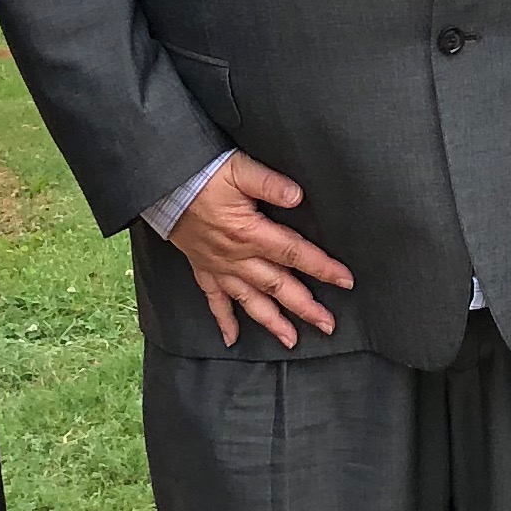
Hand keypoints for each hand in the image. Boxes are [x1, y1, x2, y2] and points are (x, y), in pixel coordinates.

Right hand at [171, 156, 355, 346]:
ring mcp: (219, 266)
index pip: (295, 253)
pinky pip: (214, 301)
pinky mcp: (203, 268)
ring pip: (250, 301)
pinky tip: (232, 339)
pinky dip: (224, 321)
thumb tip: (298, 195)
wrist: (164, 185)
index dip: (322, 267)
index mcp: (251, 233)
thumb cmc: (203, 175)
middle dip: (305, 307)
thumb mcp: (240, 169)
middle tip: (328, 325)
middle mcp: (237, 257)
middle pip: (278, 286)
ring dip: (273, 322)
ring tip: (292, 340)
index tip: (346, 281)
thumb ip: (270, 183)